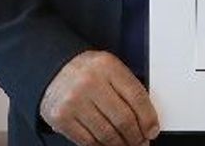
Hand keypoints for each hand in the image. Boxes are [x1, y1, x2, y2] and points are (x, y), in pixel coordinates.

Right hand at [39, 51, 159, 145]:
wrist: (52, 68)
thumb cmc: (87, 71)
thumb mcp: (110, 69)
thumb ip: (127, 89)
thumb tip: (147, 121)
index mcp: (107, 66)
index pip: (137, 97)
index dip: (148, 119)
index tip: (152, 130)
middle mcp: (90, 82)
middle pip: (123, 119)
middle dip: (136, 136)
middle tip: (140, 142)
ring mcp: (74, 101)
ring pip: (107, 134)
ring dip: (120, 144)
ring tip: (126, 144)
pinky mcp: (61, 118)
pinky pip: (88, 141)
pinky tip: (107, 144)